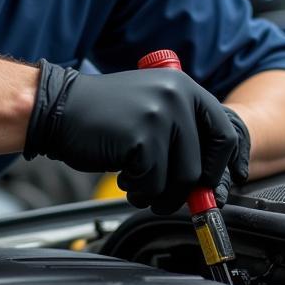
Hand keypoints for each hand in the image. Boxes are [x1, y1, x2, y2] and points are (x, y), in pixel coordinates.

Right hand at [24, 60, 249, 215]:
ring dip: (159, 192)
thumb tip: (209, 181)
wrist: (57, 109)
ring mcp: (160, 115)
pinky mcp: (141, 138)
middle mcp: (177, 96)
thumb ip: (182, 135)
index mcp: (183, 86)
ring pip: (181, 178)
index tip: (224, 184)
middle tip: (169, 198)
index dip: (227, 164)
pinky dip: (138, 189)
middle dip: (186, 191)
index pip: (226, 132)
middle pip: (203, 164)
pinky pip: (154, 183)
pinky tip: (122, 176)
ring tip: (136, 183)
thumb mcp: (149, 108)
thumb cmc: (101, 116)